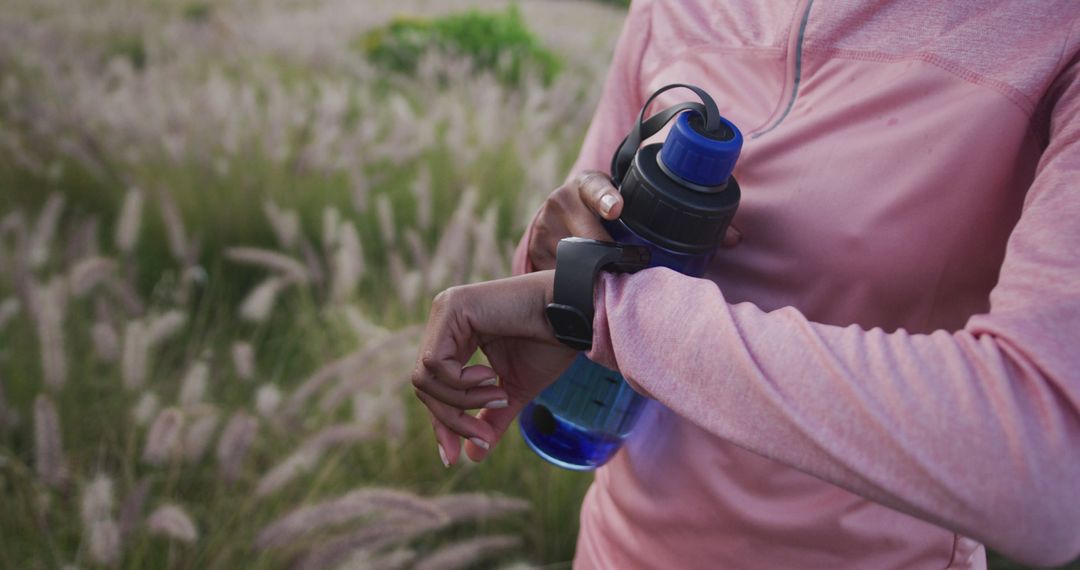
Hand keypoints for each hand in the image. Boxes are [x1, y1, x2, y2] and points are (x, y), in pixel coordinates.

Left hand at [411, 271, 575, 465]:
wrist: (574, 316)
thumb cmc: (548, 345)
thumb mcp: (512, 390)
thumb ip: (490, 417)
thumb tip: (472, 457)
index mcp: (455, 336)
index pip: (432, 386)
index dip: (441, 424)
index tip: (453, 459)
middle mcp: (444, 320)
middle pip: (424, 385)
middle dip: (451, 418)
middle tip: (484, 435)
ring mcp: (445, 310)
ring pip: (425, 377)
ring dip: (462, 399)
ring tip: (498, 394)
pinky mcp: (451, 307)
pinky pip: (435, 363)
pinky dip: (461, 382)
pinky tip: (490, 375)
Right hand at [527, 170, 742, 269]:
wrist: (558, 235)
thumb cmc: (610, 222)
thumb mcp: (630, 212)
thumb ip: (672, 219)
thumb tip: (735, 238)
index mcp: (589, 185)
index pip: (593, 185)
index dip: (606, 197)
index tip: (618, 210)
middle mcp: (563, 202)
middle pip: (586, 231)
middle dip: (605, 252)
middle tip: (624, 268)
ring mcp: (544, 229)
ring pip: (572, 256)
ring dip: (590, 272)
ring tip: (607, 284)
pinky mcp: (533, 253)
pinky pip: (557, 274)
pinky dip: (572, 285)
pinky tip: (583, 295)